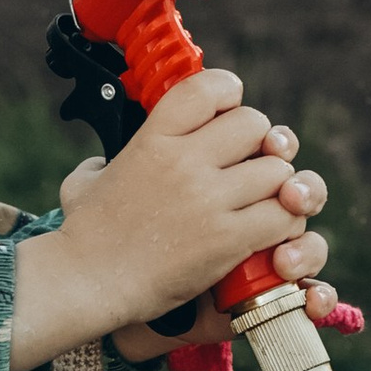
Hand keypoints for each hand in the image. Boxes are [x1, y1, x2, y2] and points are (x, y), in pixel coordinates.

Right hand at [10, 75, 328, 370]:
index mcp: (154, 138)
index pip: (209, 88)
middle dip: (259, 144)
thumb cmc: (84, 235)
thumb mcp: (86, 180)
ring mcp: (209, 199)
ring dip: (277, 187)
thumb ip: (107, 161)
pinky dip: (285, 223)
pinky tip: (267, 233)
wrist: (87, 283)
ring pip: (279, 171)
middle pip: (256, 125)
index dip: (229, 93)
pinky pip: (285, 216)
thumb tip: (108, 161)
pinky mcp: (229, 239)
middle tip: (248, 167)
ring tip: (261, 202)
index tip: (227, 113)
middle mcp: (185, 161)